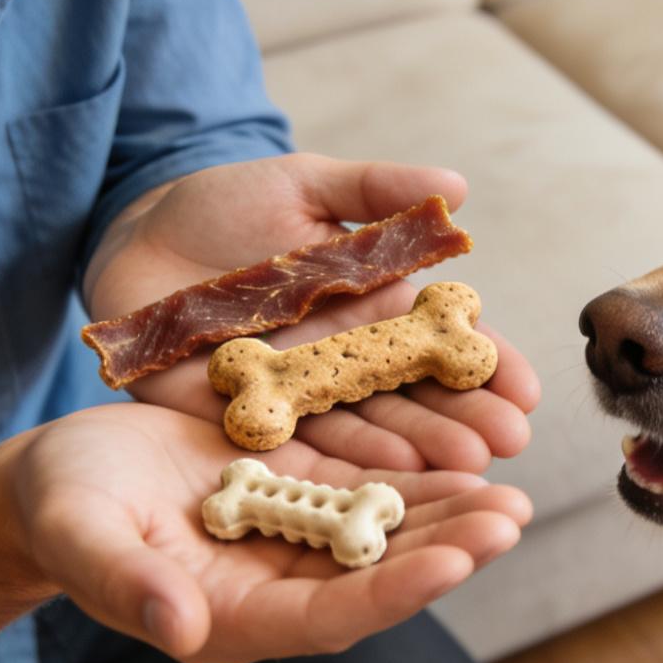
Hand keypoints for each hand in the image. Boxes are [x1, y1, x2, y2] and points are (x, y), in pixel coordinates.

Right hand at [15, 402, 529, 662]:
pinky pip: (369, 489)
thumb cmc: (60, 510)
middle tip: (511, 519)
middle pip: (376, 577)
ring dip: (448, 516)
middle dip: (447, 551)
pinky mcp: (301, 494)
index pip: (327, 616)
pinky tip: (468, 453)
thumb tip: (180, 629)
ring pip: (385, 535)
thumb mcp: (80, 535)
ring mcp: (294, 542)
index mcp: (230, 617)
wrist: (60, 480)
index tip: (454, 565)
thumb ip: (126, 582)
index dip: (391, 591)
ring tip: (511, 494)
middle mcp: (277, 589)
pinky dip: (418, 475)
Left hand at [83, 155, 540, 471]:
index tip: (527, 389)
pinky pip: (291, 446)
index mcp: (373, 311)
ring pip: (363, 431)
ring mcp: (297, 396)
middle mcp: (343, 363)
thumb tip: (458, 186)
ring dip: (414, 452)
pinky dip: (333, 463)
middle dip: (464, 420)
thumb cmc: (227, 204)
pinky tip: (374, 478)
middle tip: (509, 442)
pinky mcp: (239, 418)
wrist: (135, 233)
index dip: (486, 365)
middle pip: (413, 398)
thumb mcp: (307, 184)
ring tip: (461, 467)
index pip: (441, 345)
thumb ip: (377, 190)